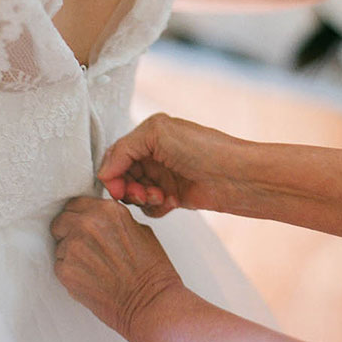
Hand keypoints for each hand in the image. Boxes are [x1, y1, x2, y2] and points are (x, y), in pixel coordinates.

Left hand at [51, 196, 184, 341]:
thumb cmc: (151, 270)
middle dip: (69, 231)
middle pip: (61, 220)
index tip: (83, 224)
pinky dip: (70, 271)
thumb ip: (114, 221)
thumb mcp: (140, 231)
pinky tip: (89, 277)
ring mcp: (73, 247)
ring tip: (93, 266)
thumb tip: (97, 220)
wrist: (150, 302)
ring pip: (59, 245)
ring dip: (70, 253)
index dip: (79, 215)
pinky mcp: (65, 270)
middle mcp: (87, 225)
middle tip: (84, 246)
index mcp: (107, 211)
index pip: (76, 203)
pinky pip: (59, 265)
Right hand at [97, 114, 249, 217]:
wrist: (238, 176)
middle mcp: (156, 154)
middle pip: (123, 177)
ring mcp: (166, 175)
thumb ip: (124, 148)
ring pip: (136, 193)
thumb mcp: (158, 133)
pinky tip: (172, 203)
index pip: (116, 156)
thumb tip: (104, 172)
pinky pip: (152, 207)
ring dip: (143, 199)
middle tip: (142, 194)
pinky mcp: (175, 196)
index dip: (112, 174)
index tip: (116, 189)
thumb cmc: (206, 149)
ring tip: (161, 197)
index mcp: (150, 135)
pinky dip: (157, 208)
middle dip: (127, 189)